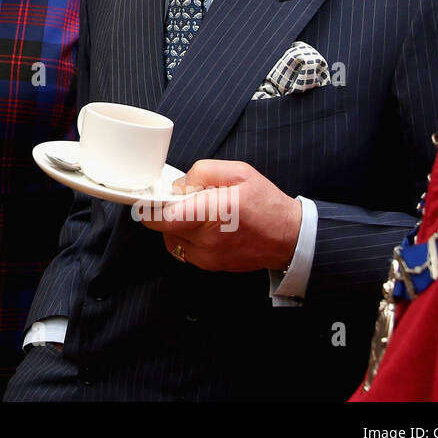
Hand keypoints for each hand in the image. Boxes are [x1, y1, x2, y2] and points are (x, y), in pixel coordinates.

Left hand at [136, 160, 301, 272]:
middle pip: (162, 227)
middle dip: (163, 212)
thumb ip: (202, 171)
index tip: (149, 198)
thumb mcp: (238, 172)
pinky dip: (185, 237)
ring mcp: (208, 256)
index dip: (149, 206)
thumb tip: (179, 185)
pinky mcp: (210, 266)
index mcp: (213, 211)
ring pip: (171, 238)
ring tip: (196, 213)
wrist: (288, 237)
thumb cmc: (265, 203)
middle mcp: (207, 238)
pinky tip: (202, 226)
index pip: (162, 217)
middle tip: (178, 201)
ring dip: (175, 225)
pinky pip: (183, 249)